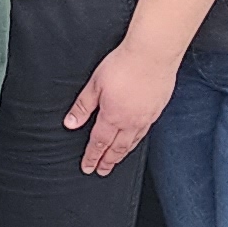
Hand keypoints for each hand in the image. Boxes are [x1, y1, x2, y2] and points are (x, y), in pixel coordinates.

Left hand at [64, 39, 177, 176]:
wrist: (152, 55)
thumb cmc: (123, 65)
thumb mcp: (95, 85)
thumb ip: (83, 106)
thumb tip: (71, 123)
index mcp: (112, 117)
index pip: (98, 143)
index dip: (91, 157)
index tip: (87, 168)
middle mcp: (130, 122)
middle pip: (116, 148)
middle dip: (107, 161)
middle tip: (102, 171)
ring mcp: (146, 118)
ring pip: (132, 143)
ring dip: (122, 155)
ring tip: (115, 162)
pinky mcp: (157, 110)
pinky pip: (144, 133)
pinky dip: (136, 142)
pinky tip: (134, 141)